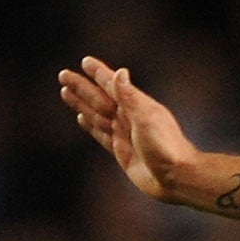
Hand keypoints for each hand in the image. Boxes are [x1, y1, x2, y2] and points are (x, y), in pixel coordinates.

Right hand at [56, 57, 195, 200]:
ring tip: (66, 92)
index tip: (85, 62)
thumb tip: (120, 72)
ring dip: (81, 103)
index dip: (98, 74)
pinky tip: (81, 118)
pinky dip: (90, 125)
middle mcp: (130, 118)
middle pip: (99, 98)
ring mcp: (126, 135)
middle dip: (81, 87)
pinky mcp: (122, 152)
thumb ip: (130, 97)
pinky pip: (102, 135)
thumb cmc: (166, 147)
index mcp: (138, 106)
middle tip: (63, 74)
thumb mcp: (146, 118)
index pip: (112, 85)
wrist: (177, 178)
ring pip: (97, 115)